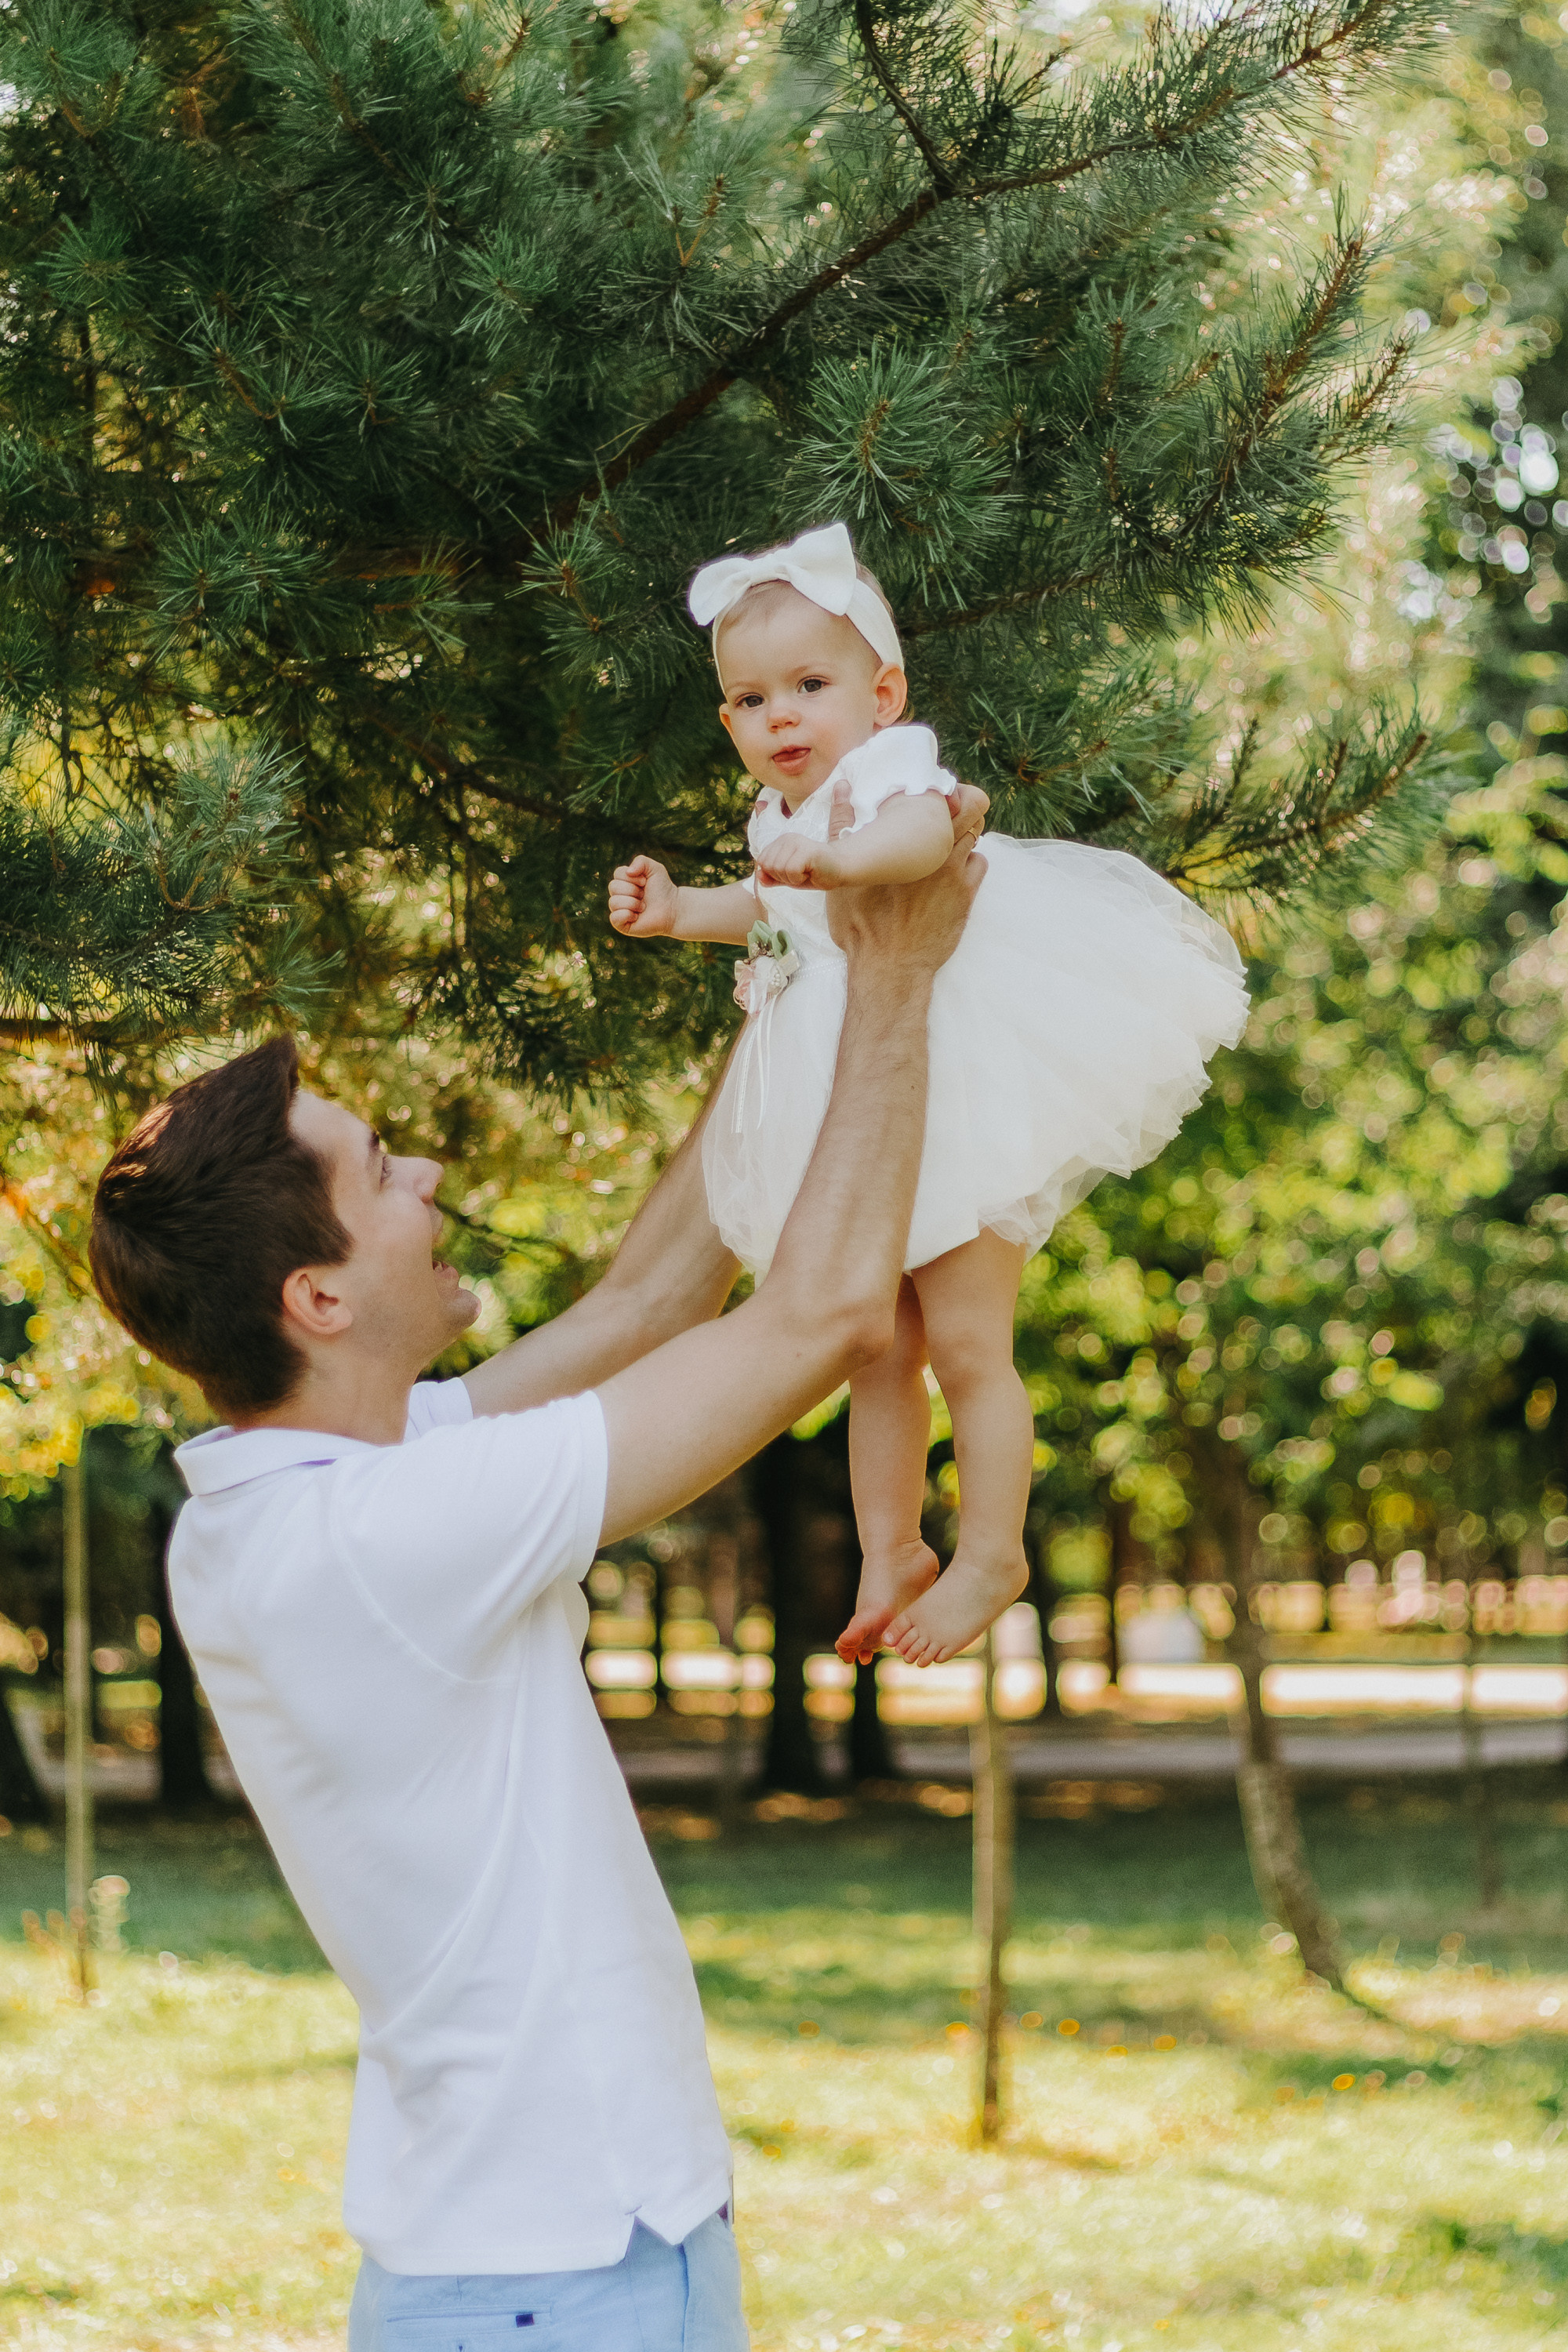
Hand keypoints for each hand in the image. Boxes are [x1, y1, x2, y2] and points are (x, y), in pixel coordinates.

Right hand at [609, 856, 677, 936]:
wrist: (672, 909)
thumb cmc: (663, 889)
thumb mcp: (655, 868)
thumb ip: (641, 861)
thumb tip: (628, 872)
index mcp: (624, 882)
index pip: (617, 874)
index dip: (632, 877)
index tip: (645, 882)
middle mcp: (619, 895)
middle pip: (613, 887)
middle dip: (633, 890)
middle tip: (644, 896)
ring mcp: (619, 910)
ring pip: (613, 902)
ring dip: (633, 903)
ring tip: (643, 907)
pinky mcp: (621, 925)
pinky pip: (614, 918)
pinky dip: (626, 915)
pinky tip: (637, 917)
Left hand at [755, 831, 843, 890]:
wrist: (841, 869)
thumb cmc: (814, 873)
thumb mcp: (788, 877)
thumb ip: (772, 877)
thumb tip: (758, 875)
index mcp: (780, 841)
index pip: (762, 862)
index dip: (775, 874)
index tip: (793, 872)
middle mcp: (786, 838)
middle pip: (768, 866)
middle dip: (783, 877)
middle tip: (801, 873)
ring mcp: (796, 842)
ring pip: (779, 869)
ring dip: (792, 879)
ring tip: (806, 872)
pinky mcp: (806, 850)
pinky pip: (791, 872)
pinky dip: (799, 879)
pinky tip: (810, 872)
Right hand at [826, 780, 987, 974]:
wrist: (888, 966)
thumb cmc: (861, 923)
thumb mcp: (843, 873)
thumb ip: (842, 825)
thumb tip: (842, 789)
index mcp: (908, 837)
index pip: (941, 794)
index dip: (941, 789)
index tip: (930, 795)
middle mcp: (938, 849)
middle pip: (971, 807)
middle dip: (961, 805)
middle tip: (943, 814)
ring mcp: (956, 872)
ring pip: (975, 835)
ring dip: (963, 833)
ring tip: (944, 843)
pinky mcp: (966, 895)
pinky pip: (979, 864)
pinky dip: (969, 861)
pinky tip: (951, 871)